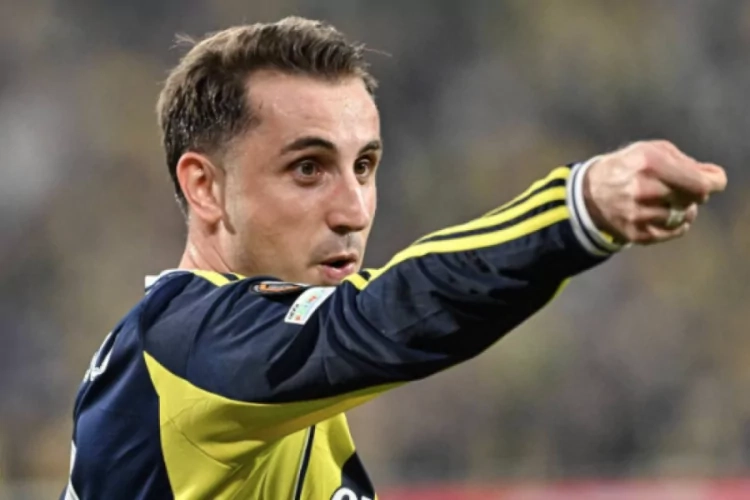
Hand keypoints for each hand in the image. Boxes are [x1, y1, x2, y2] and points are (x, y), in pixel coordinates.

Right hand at [583, 140, 726, 244]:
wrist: (589, 194)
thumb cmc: (628, 167)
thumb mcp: (652, 151)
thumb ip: (686, 162)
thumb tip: (716, 177)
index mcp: (649, 163)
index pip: (700, 183)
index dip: (714, 182)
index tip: (715, 180)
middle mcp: (644, 189)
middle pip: (695, 198)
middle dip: (694, 192)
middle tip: (682, 188)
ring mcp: (639, 214)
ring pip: (686, 216)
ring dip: (684, 209)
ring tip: (669, 201)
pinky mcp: (636, 233)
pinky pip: (674, 232)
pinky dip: (676, 223)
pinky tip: (664, 214)